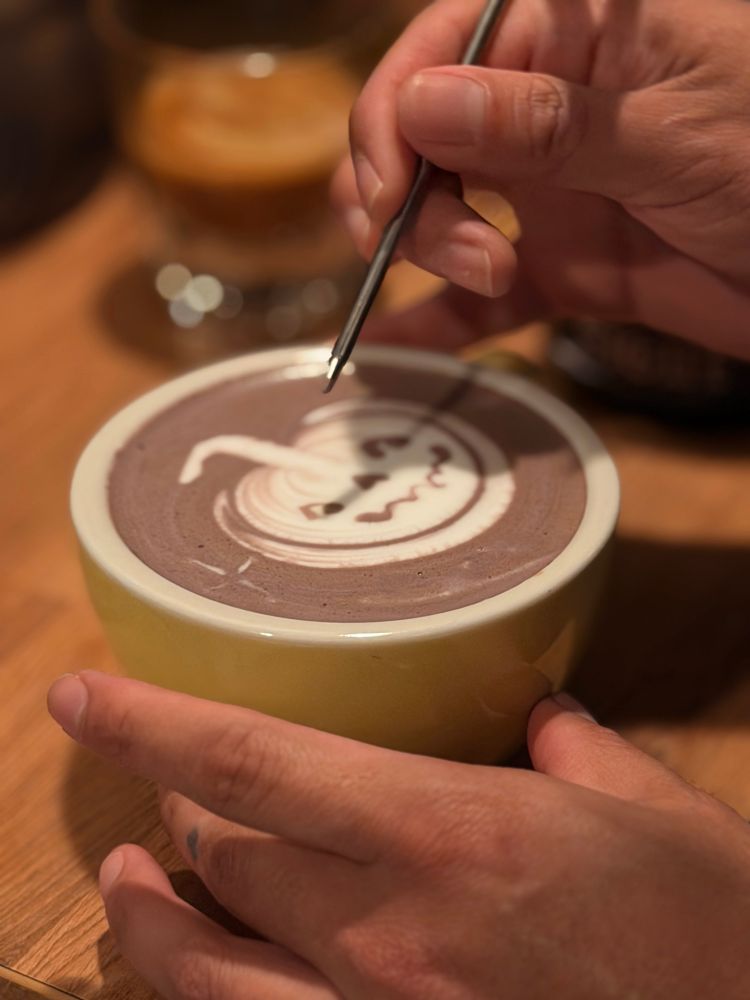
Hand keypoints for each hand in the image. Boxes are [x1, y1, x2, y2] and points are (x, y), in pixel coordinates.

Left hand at [48, 672, 749, 998]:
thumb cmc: (717, 937)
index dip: (149, 722)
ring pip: (204, 971)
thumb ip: (578, 751)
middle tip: (165, 786)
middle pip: (221, 854)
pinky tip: (198, 980)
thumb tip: (545, 720)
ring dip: (148, 921)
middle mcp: (392, 936)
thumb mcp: (655, 815)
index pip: (252, 762)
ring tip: (124, 884)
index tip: (80, 694)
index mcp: (450, 835)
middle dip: (175, 810)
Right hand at [334, 0, 749, 359]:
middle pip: (421, 136)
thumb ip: (547, 124)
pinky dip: (435, 322)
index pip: (440, 50)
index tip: (388, 195)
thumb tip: (421, 105)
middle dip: (413, 196)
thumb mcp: (674, 134)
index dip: (392, 119)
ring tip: (491, 280)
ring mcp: (549, 193)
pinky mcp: (561, 268)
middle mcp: (545, 111)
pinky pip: (478, 297)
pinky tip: (388, 344)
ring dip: (429, 251)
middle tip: (464, 251)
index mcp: (574, 37)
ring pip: (437, 211)